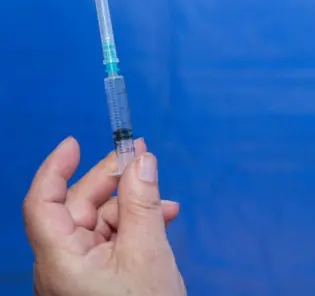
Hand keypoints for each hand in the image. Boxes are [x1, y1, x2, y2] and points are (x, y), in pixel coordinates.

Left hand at [23, 137, 185, 295]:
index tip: (76, 142)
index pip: (41, 204)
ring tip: (167, 207)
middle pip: (77, 207)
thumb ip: (142, 200)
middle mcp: (60, 265)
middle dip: (113, 183)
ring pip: (98, 222)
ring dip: (132, 207)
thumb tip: (141, 159)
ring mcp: (76, 273)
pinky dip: (133, 226)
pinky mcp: (93, 277)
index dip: (55, 168)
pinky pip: (108, 240)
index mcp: (61, 261)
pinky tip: (160, 221)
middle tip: (143, 159)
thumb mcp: (149, 250)